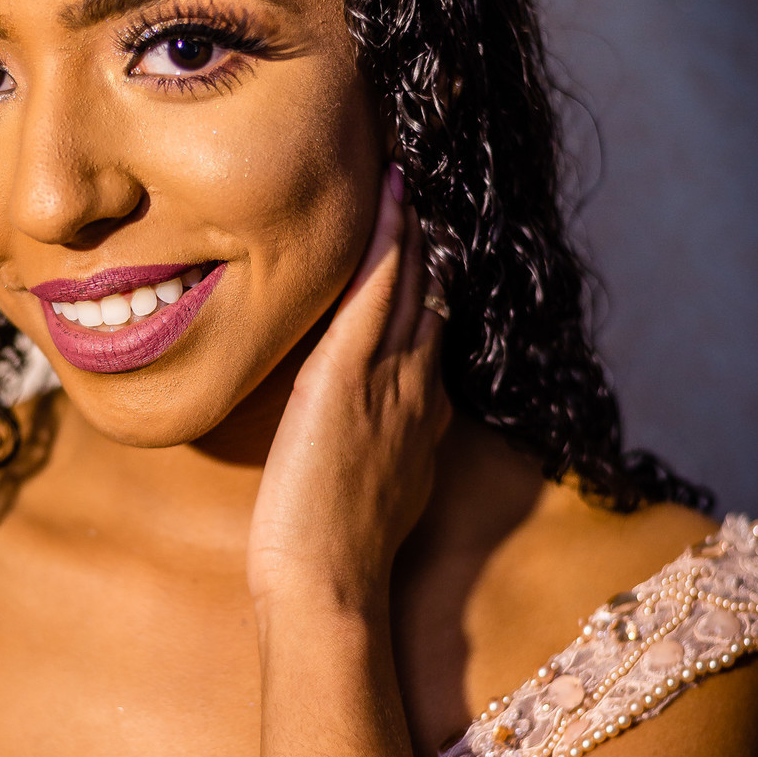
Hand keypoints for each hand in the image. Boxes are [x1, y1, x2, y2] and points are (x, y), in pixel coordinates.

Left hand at [247, 164, 450, 616]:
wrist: (326, 589)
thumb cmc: (329, 558)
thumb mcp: (366, 492)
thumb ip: (370, 449)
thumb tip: (350, 430)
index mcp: (420, 419)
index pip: (429, 332)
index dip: (429, 283)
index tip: (422, 239)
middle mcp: (418, 390)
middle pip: (431, 295)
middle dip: (426, 239)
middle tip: (418, 180)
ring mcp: (390, 381)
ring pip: (411, 281)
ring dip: (409, 221)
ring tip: (403, 167)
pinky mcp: (348, 377)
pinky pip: (375, 289)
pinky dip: (385, 237)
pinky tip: (387, 192)